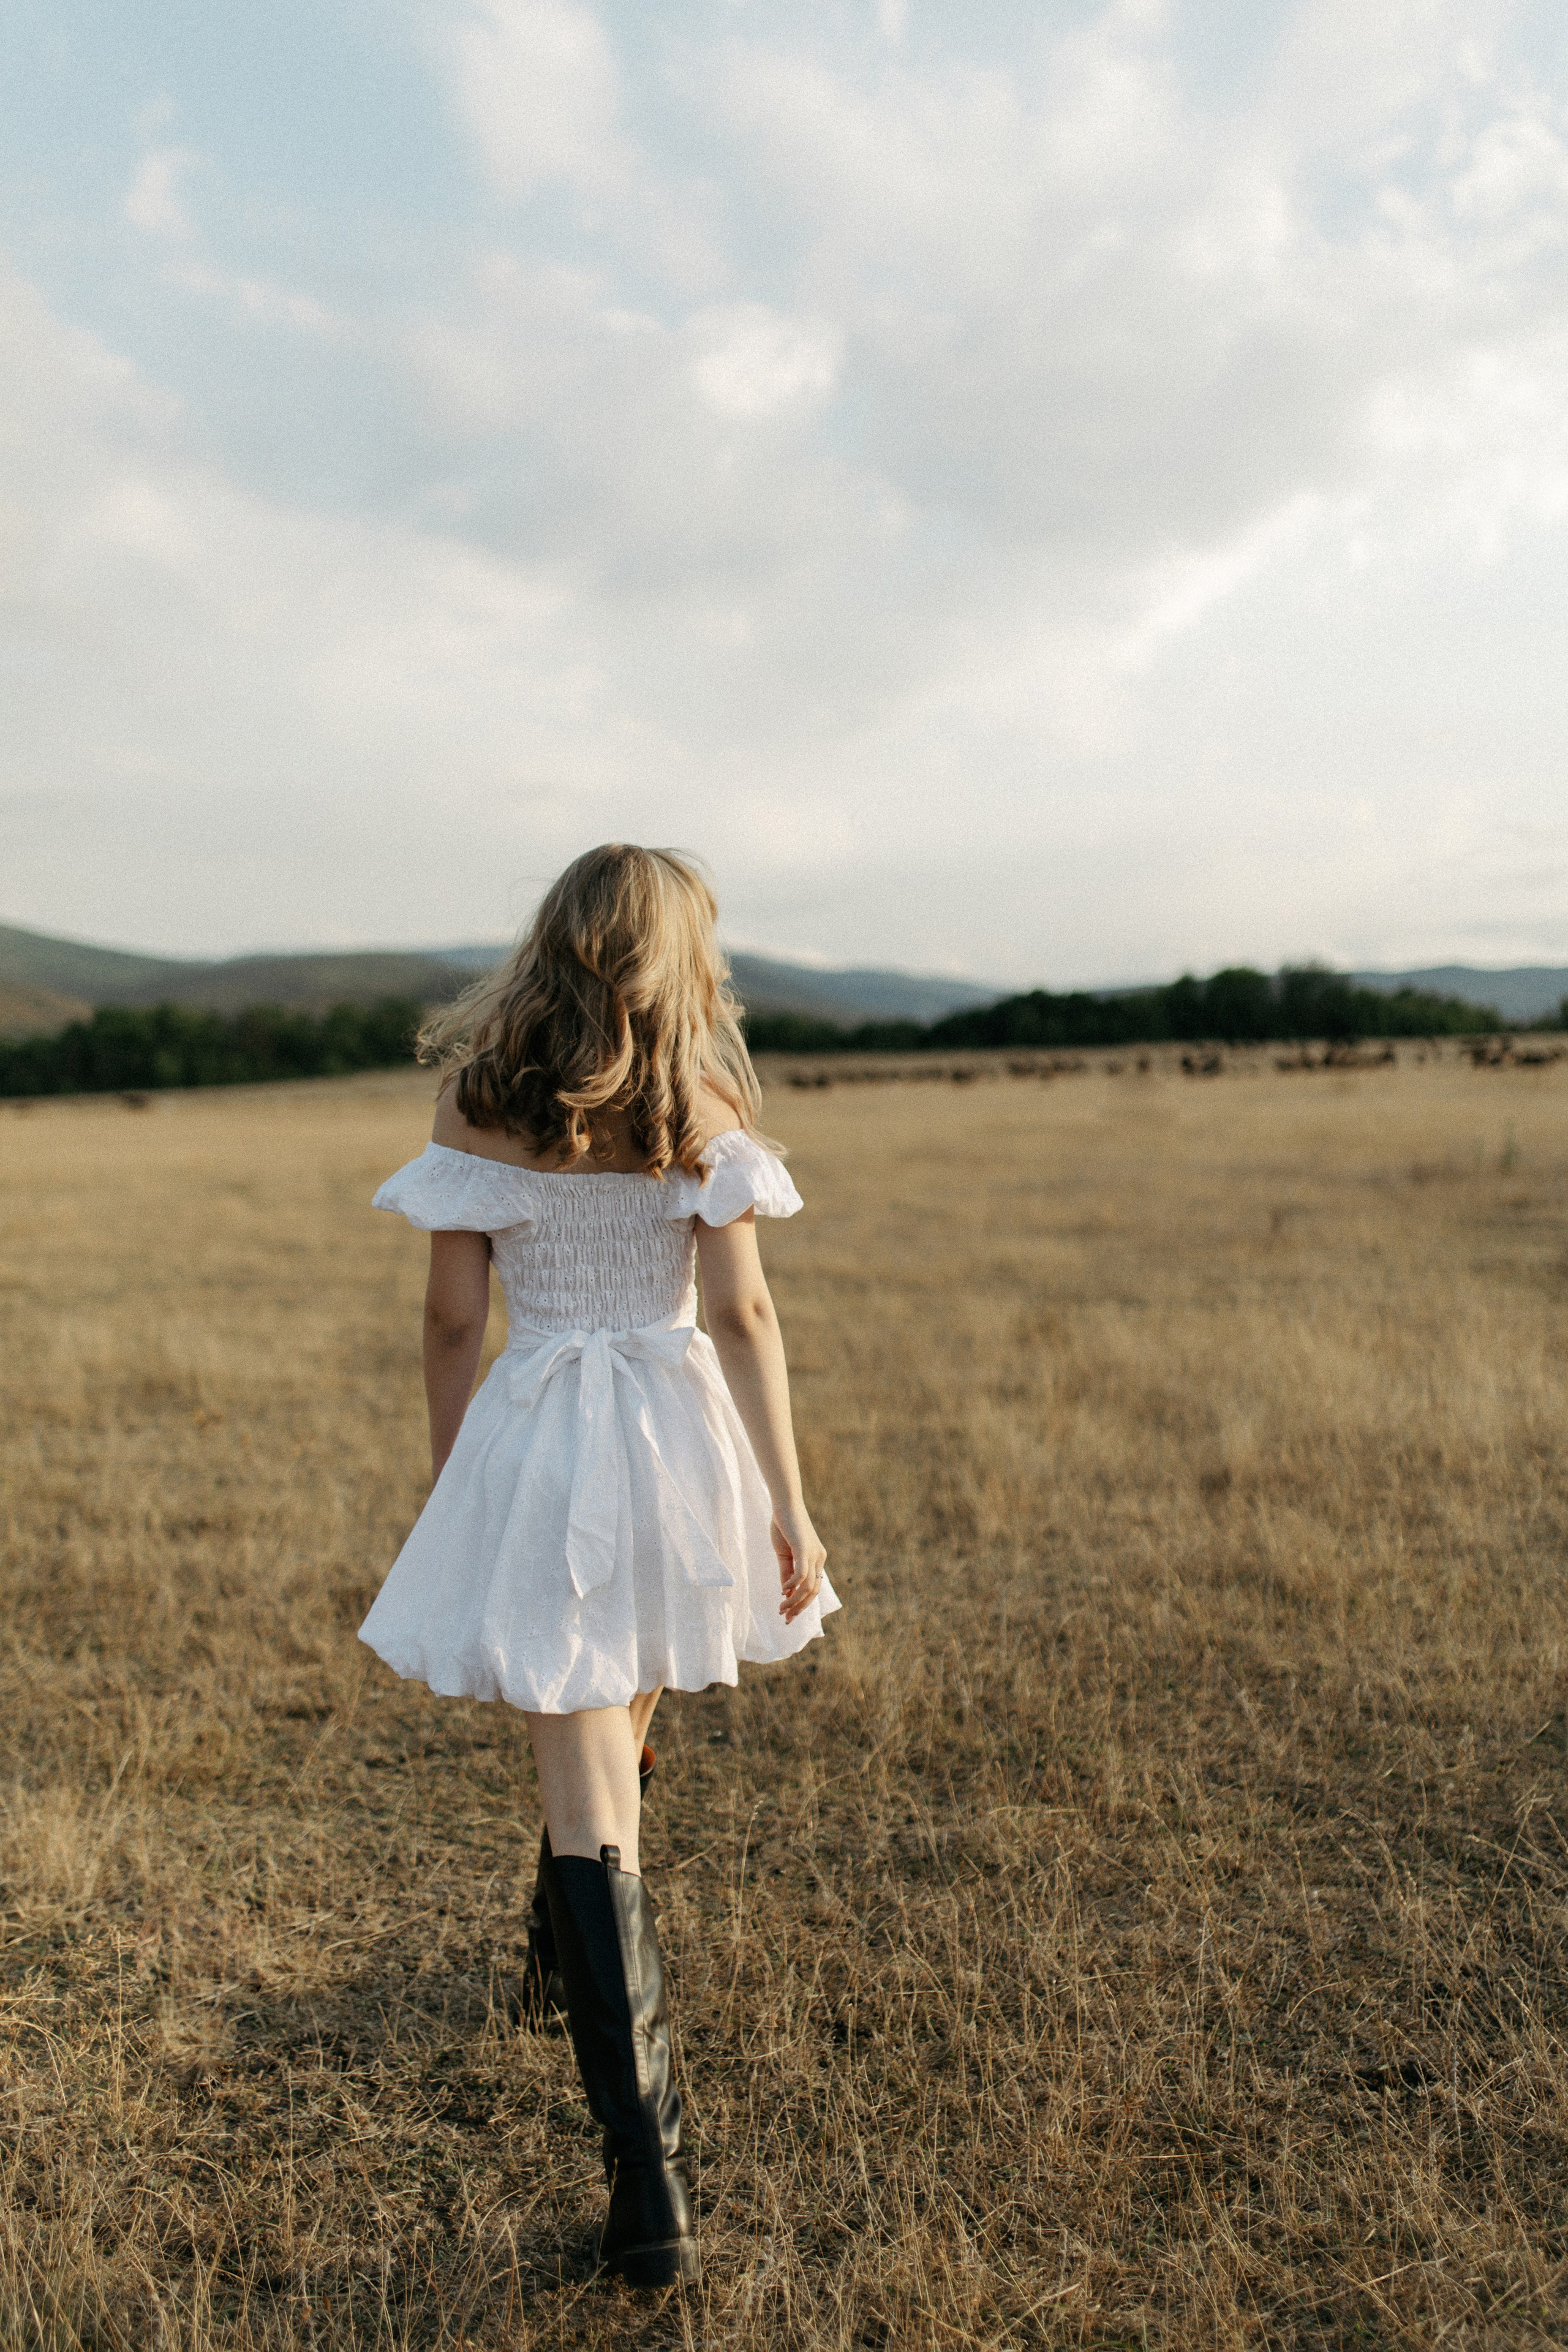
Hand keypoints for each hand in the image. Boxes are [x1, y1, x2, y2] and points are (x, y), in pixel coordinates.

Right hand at [771, 1502, 826, 1623]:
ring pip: (808, 1586)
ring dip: (794, 1601)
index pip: (813, 1588)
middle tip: (786, 1619)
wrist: (785, 1504)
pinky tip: (782, 1591)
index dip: (802, 1604)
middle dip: (799, 1608)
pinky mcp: (804, 1549)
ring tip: (781, 1608)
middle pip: (813, 1592)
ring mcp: (813, 1554)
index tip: (788, 1615)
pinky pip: (801, 1573)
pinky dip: (792, 1585)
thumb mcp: (784, 1555)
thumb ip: (786, 1573)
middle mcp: (819, 1558)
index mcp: (816, 1559)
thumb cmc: (784, 1526)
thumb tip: (786, 1593)